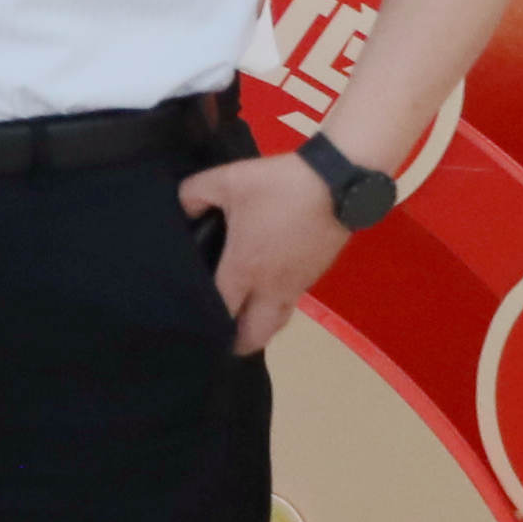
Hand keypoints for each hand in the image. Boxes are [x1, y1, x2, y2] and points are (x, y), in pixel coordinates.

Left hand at [177, 153, 349, 357]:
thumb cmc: (280, 185)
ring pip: (277, 322)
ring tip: (241, 317)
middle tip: (220, 333)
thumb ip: (192, 194)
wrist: (341, 182)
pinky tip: (264, 289)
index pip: (222, 311)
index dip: (206, 322)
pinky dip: (275, 307)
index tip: (192, 324)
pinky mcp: (315, 275)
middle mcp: (271, 286)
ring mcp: (297, 284)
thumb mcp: (225, 180)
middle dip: (237, 342)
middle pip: (255, 335)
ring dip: (259, 326)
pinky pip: (291, 303)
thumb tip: (181, 210)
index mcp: (244, 268)